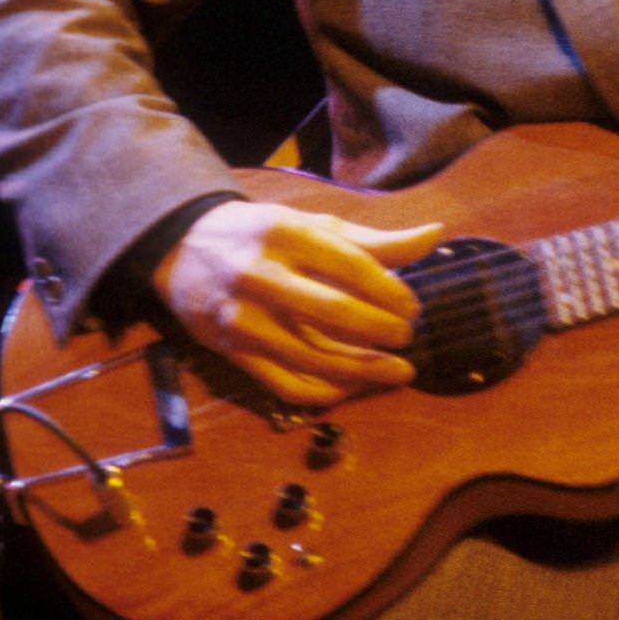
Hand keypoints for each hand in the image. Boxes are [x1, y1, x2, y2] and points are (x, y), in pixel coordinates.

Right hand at [150, 200, 442, 405]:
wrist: (183, 247)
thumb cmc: (263, 234)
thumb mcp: (313, 225)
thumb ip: (374, 240)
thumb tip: (436, 236)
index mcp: (285, 233)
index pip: (351, 265)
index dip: (390, 291)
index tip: (413, 308)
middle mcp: (259, 274)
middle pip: (334, 312)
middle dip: (381, 331)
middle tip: (407, 338)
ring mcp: (242, 318)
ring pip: (311, 358)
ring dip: (362, 372)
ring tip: (398, 371)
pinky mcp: (230, 352)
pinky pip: (284, 385)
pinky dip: (325, 393)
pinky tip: (353, 388)